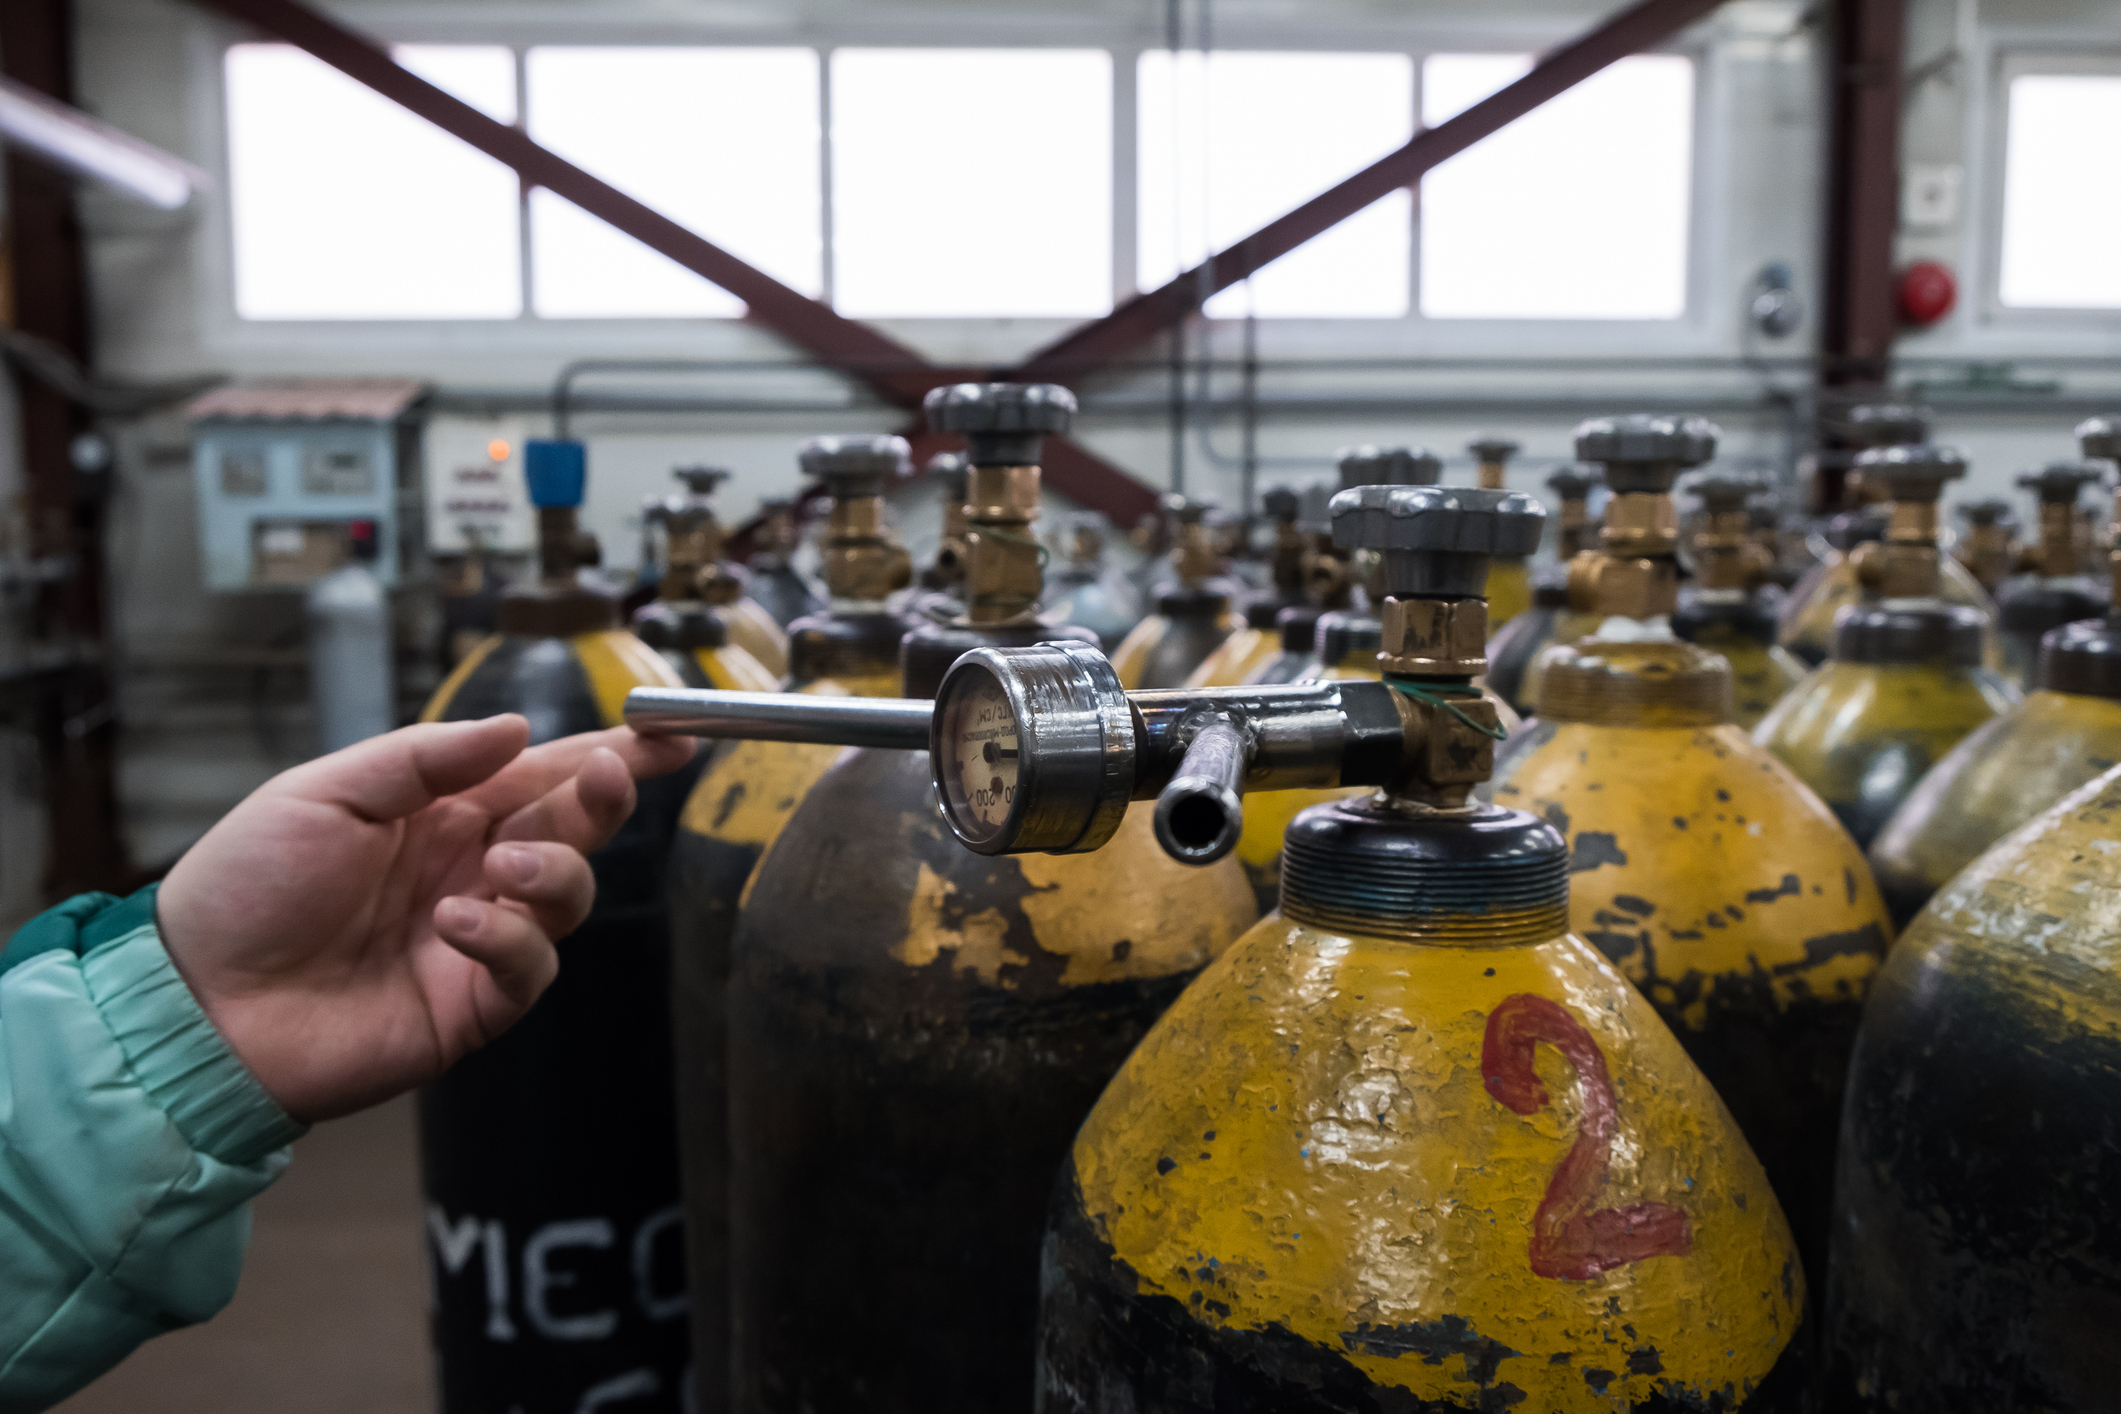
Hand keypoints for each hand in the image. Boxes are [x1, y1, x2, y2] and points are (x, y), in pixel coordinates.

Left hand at [157, 715, 695, 1123]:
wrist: (201, 1000)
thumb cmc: (247, 887)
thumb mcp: (325, 792)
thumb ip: (424, 758)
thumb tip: (520, 730)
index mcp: (442, 813)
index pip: (543, 773)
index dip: (607, 754)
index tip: (664, 732)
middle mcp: (472, 870)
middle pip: (573, 828)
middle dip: (605, 799)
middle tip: (607, 778)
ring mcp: (477, 939)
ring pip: (569, 897)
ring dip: (556, 870)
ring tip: (505, 866)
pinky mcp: (472, 1005)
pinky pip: (529, 968)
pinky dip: (508, 939)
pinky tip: (456, 924)